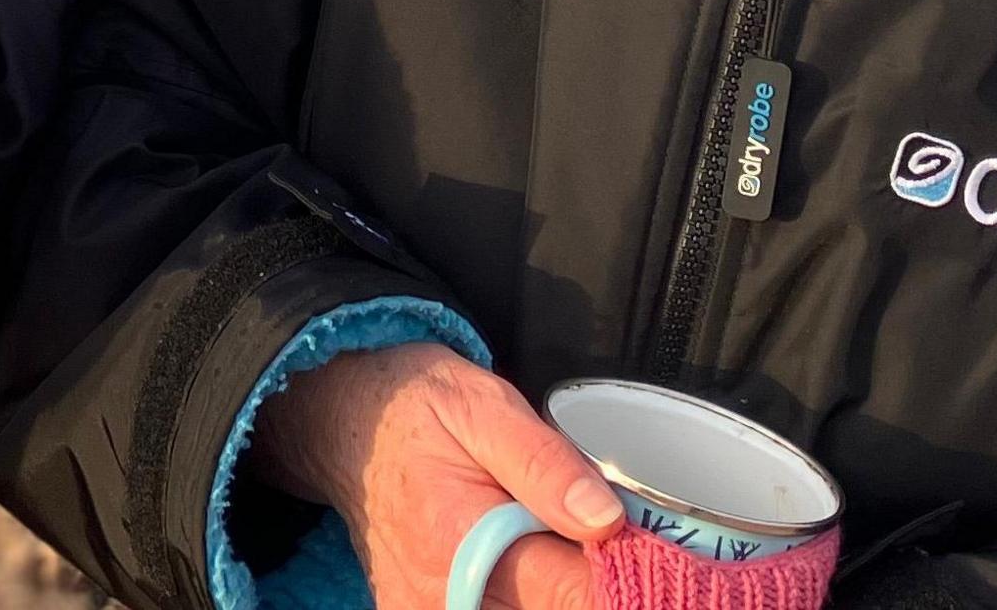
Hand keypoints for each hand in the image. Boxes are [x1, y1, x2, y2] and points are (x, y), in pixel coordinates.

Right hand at [251, 343, 623, 609]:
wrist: (341, 422)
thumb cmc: (415, 406)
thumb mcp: (481, 405)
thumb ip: (543, 463)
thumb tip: (604, 519)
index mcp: (462, 541)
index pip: (571, 593)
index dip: (625, 575)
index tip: (655, 553)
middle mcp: (442, 596)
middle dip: (590, 582)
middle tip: (607, 539)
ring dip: (555, 589)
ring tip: (562, 545)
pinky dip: (526, 596)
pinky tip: (529, 563)